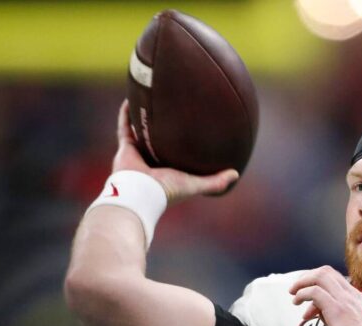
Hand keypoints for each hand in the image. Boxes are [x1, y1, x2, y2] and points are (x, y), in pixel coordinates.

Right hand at [113, 100, 238, 203]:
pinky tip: (132, 98)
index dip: (182, 144)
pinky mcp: (125, 147)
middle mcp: (151, 161)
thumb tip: (236, 173)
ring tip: (150, 99)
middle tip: (172, 109)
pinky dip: (127, 113)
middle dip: (163, 128)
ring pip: (140, 131)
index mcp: (167, 170)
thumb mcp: (196, 184)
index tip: (192, 129)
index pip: (175, 155)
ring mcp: (137, 153)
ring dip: (143, 117)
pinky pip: (125, 126)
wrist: (141, 192)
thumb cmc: (168, 190)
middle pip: (158, 141)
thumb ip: (215, 181)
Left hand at [289, 266, 361, 325]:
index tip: (310, 297)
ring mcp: (345, 300)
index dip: (319, 285)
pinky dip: (303, 293)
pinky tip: (297, 301)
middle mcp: (353, 295)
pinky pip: (315, 292)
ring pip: (320, 277)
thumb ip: (341, 315)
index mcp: (360, 298)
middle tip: (297, 287)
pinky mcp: (336, 309)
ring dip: (303, 283)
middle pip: (327, 272)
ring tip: (293, 294)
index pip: (337, 280)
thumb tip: (322, 313)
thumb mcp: (356, 325)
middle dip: (309, 277)